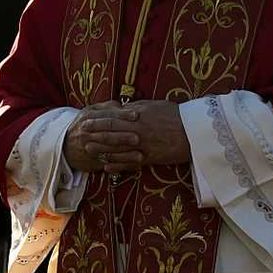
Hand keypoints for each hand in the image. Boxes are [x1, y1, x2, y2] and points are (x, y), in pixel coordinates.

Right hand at [63, 100, 139, 172]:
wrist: (64, 144)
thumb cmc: (85, 124)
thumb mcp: (92, 111)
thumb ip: (108, 107)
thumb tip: (124, 106)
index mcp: (88, 118)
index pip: (107, 116)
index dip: (122, 116)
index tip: (136, 116)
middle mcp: (86, 133)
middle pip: (106, 134)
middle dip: (123, 137)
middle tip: (138, 138)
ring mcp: (88, 148)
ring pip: (107, 151)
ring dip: (124, 154)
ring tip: (140, 155)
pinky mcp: (92, 161)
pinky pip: (108, 163)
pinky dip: (121, 164)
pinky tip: (134, 164)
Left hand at [63, 100, 190, 173]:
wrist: (193, 131)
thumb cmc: (177, 115)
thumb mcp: (156, 106)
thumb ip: (138, 108)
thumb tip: (124, 108)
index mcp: (139, 116)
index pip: (113, 118)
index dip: (98, 120)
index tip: (85, 120)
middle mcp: (138, 130)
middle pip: (111, 133)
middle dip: (94, 134)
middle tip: (79, 134)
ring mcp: (142, 145)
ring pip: (116, 148)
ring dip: (101, 149)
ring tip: (87, 150)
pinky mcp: (149, 157)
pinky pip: (128, 163)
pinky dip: (116, 165)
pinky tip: (106, 166)